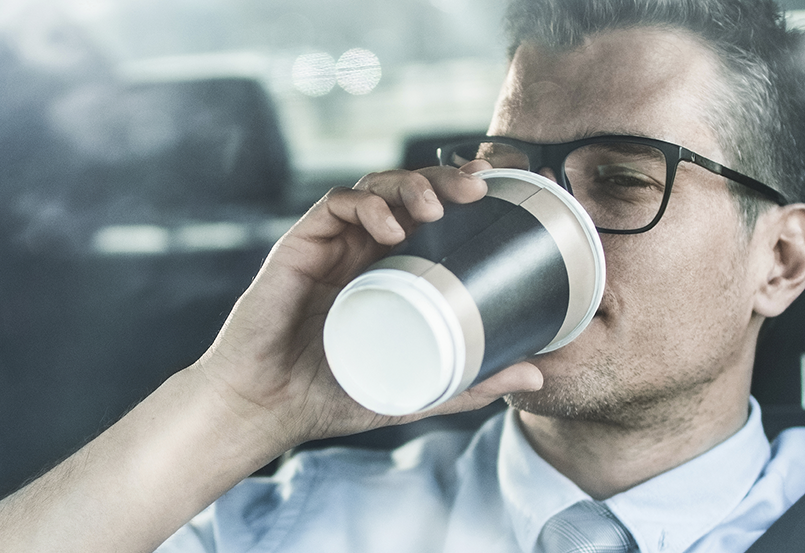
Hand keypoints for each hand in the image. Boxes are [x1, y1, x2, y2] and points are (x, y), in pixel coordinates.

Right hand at [187, 159, 544, 448]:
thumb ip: (472, 383)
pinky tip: (389, 227)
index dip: (465, 194)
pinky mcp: (300, 244)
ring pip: (376, 187)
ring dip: (410, 185)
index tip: (501, 192)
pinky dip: (366, 205)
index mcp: (391, 271)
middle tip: (479, 188)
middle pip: (409, 191)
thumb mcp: (418, 391)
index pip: (432, 215)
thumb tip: (538, 376)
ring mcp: (332, 244)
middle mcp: (363, 250)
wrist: (266, 405)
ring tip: (436, 206)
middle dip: (446, 178)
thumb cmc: (333, 396)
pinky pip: (336, 204)